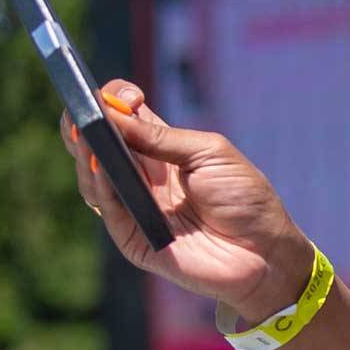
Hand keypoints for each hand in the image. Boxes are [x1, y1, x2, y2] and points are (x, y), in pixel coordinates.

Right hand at [64, 80, 315, 325]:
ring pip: (93, 175)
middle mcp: (141, 175)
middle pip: (96, 143)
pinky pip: (108, 207)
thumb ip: (162, 138)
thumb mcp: (210, 154)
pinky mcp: (132, 236)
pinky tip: (101, 167)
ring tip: (87, 133)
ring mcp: (133, 206)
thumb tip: (112, 116)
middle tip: (84, 108)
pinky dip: (101, 185)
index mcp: (160, 149)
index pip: (121, 117)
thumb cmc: (244, 198)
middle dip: (84, 122)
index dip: (114, 101)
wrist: (266, 252)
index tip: (127, 97)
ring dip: (87, 152)